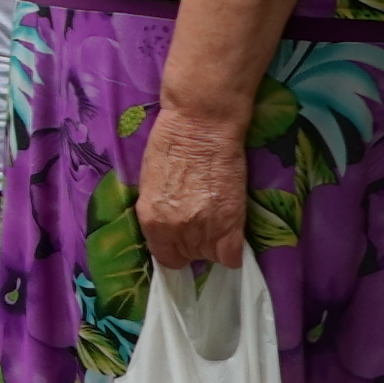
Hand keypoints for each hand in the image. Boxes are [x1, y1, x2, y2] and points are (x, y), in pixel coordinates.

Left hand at [136, 100, 251, 270]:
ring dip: (215, 242)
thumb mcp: (151, 184)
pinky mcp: (230, 224)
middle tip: (201, 219)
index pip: (164, 257)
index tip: (182, 241)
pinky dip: (233, 250)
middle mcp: (174, 230)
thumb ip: (159, 213)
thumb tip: (169, 230)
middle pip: (189, 257)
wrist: (201, 125)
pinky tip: (232, 233)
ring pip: (211, 256)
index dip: (175, 249)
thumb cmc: (171, 143)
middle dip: (195, 243)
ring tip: (216, 217)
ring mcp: (203, 229)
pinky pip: (232, 256)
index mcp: (150, 220)